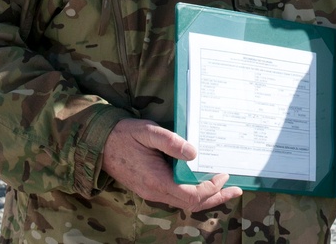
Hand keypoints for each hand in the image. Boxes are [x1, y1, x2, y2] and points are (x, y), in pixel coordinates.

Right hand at [102, 118, 241, 212]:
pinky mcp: (150, 188)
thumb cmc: (124, 135)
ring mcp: (152, 192)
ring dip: (206, 197)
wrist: (99, 144)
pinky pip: (176, 196)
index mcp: (157, 181)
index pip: (192, 195)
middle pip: (192, 204)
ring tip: (225, 188)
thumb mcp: (148, 132)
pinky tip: (201, 182)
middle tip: (236, 190)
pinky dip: (193, 193)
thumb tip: (194, 152)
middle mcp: (156, 192)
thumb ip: (171, 142)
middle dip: (216, 198)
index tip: (223, 174)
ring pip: (184, 202)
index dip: (211, 188)